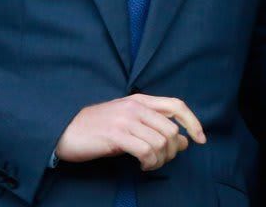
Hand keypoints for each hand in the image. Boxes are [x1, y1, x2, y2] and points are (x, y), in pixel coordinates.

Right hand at [55, 94, 205, 170]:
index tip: (200, 139)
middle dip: (173, 150)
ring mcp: (126, 119)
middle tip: (162, 160)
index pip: (177, 105)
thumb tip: (183, 141)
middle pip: (171, 129)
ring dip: (160, 159)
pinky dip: (149, 162)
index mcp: (141, 100)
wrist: (65, 130)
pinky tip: (142, 165)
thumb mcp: (128, 122)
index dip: (193, 122)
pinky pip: (146, 150)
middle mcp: (136, 106)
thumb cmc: (98, 129)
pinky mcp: (116, 135)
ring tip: (150, 164)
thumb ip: (154, 127)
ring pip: (161, 141)